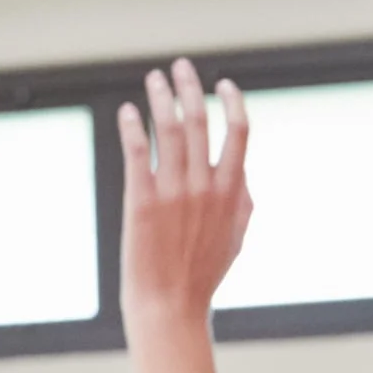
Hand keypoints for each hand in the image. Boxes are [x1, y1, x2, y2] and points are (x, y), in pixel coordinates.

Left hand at [118, 59, 251, 326]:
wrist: (170, 305)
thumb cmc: (202, 274)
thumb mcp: (236, 238)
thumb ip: (243, 202)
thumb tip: (244, 174)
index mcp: (231, 191)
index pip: (239, 132)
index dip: (232, 102)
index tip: (223, 83)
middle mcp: (204, 186)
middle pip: (200, 121)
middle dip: (190, 88)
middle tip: (180, 66)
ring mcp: (173, 192)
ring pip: (169, 130)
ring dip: (161, 98)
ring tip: (154, 78)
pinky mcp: (142, 201)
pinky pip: (138, 153)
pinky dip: (133, 127)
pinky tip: (128, 111)